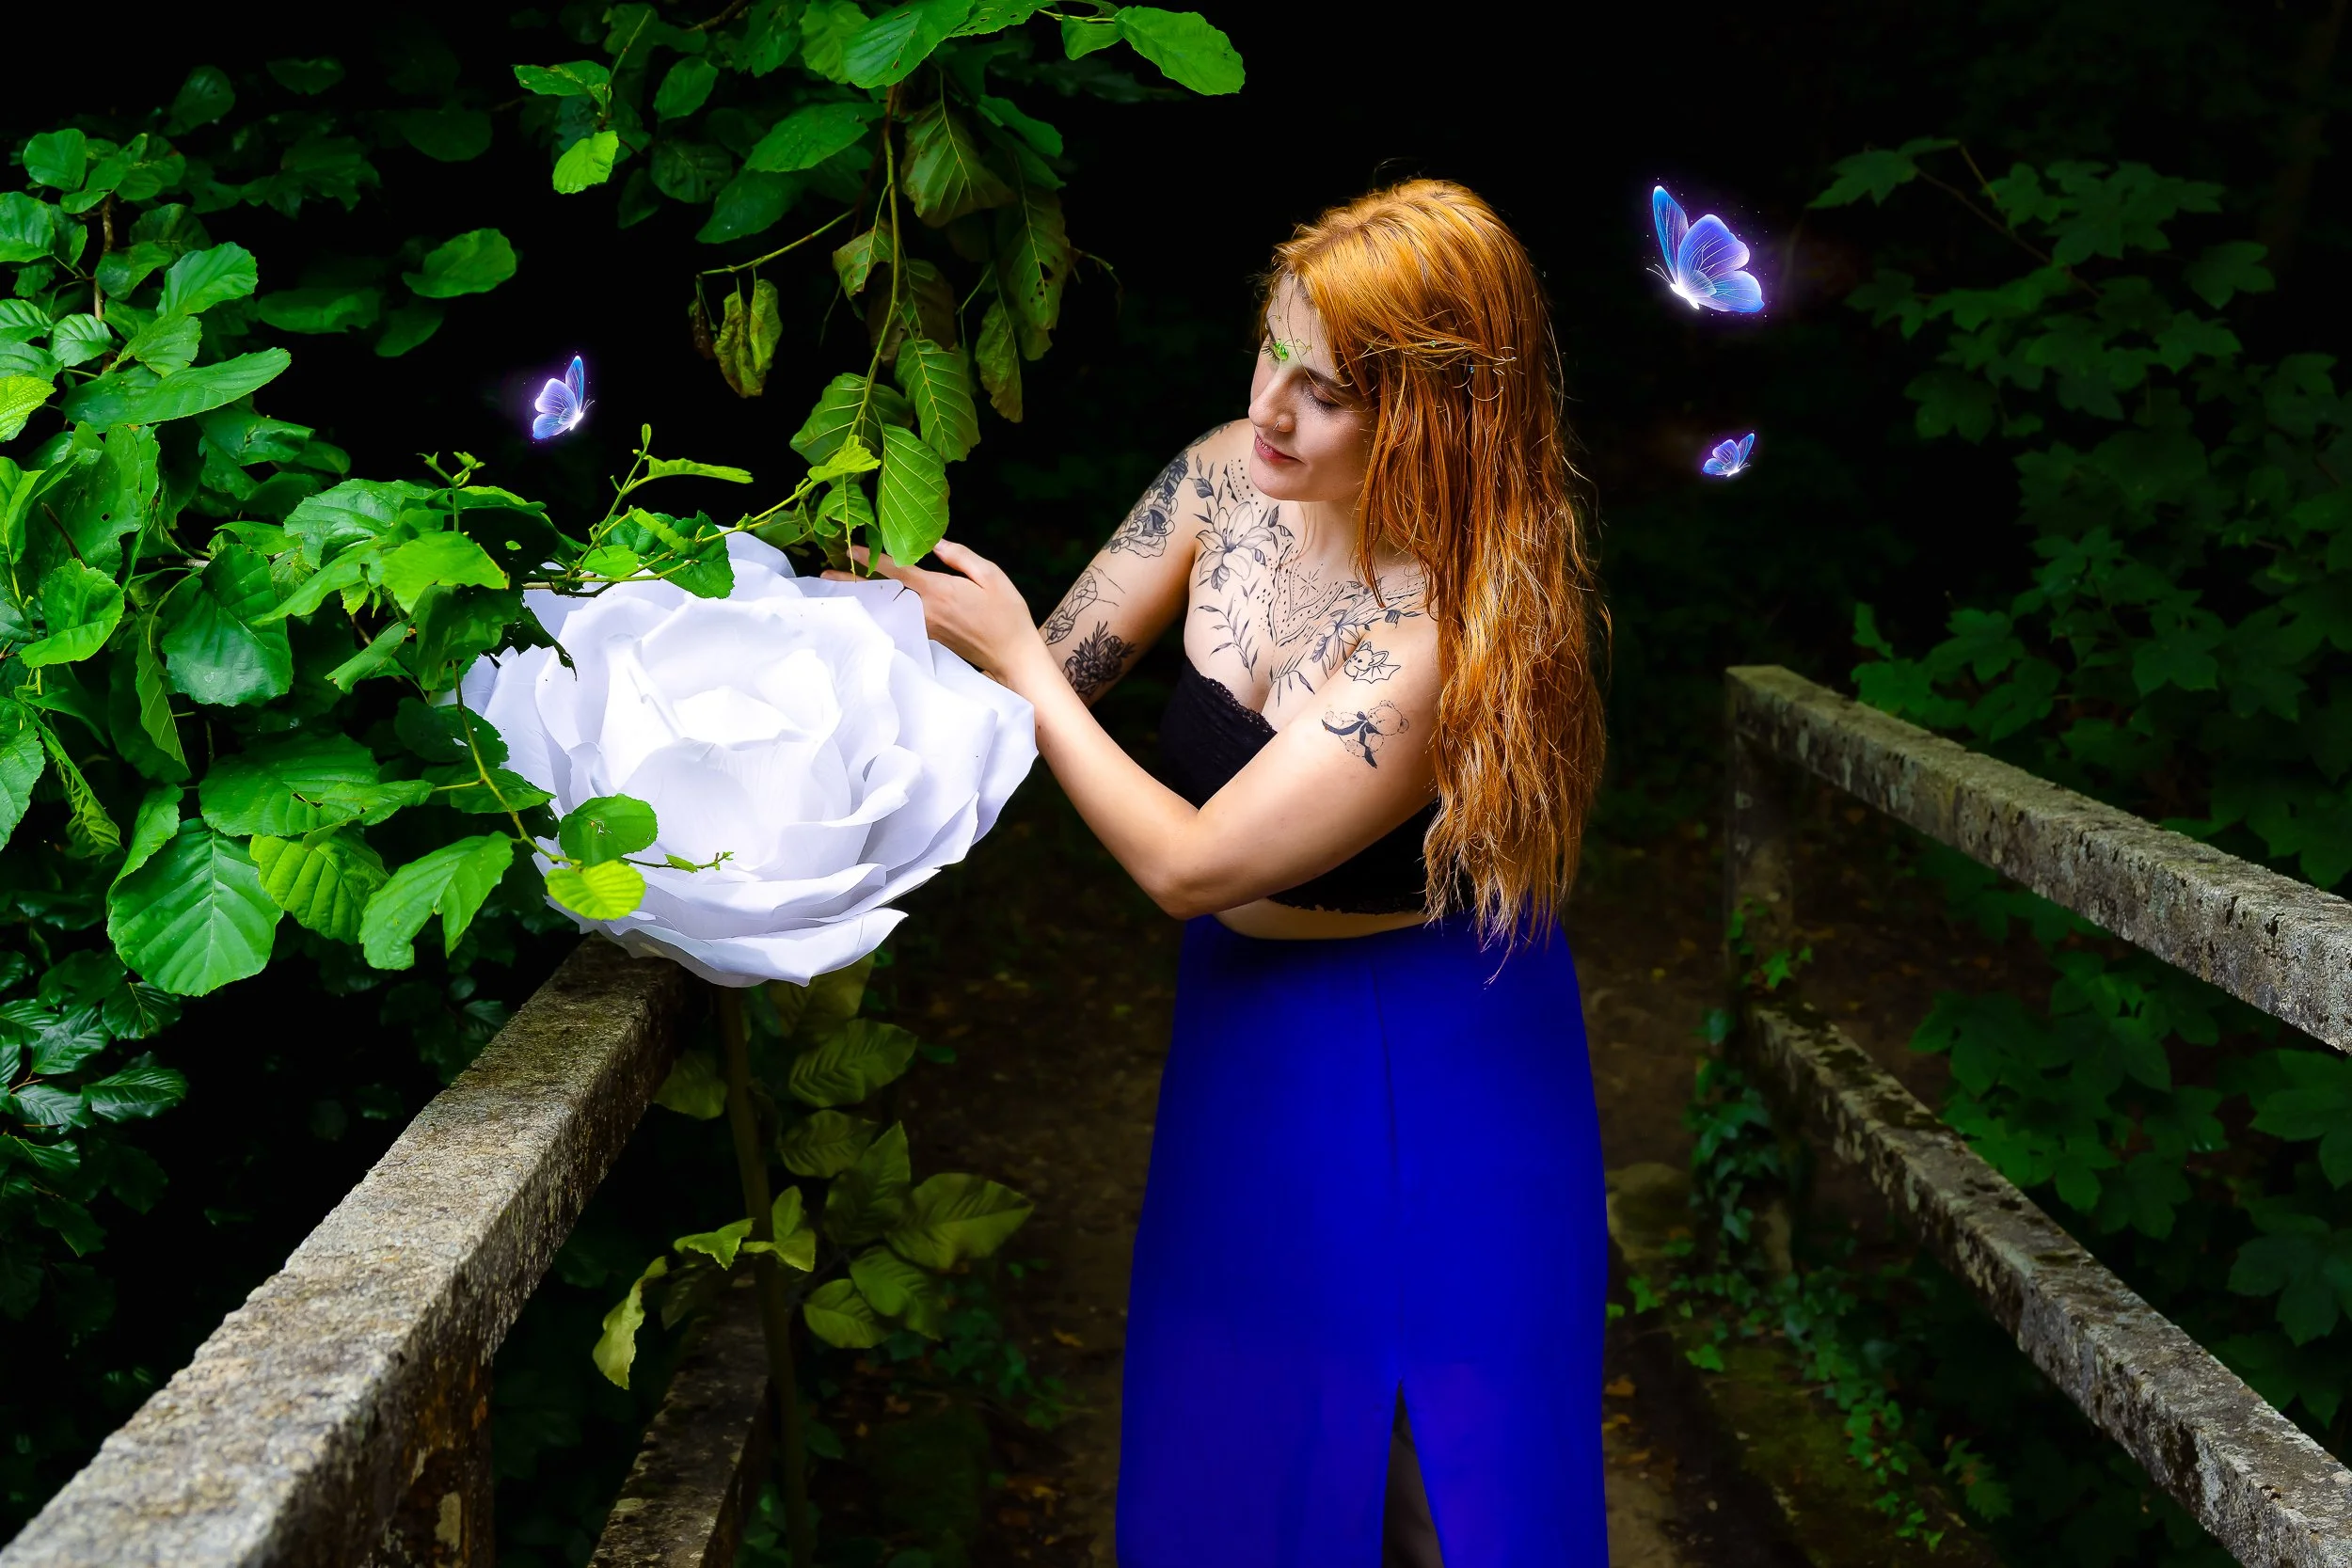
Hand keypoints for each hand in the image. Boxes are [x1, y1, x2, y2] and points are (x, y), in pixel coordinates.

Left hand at [824, 540, 1048, 686]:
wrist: (1013, 655)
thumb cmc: (1007, 614)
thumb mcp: (990, 575)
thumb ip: (959, 556)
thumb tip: (934, 542)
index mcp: (938, 590)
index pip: (895, 571)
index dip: (870, 559)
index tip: (847, 548)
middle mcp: (925, 611)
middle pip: (881, 593)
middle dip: (851, 583)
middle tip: (822, 575)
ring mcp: (925, 628)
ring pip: (886, 608)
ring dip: (863, 598)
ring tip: (838, 589)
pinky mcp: (929, 639)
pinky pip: (899, 621)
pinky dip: (882, 612)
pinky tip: (870, 607)